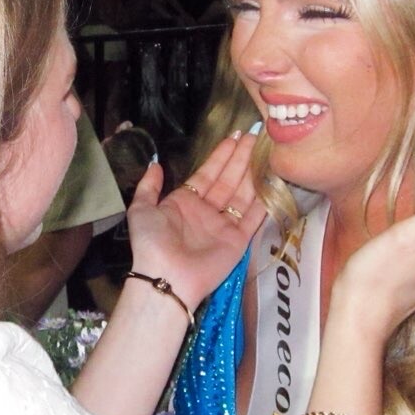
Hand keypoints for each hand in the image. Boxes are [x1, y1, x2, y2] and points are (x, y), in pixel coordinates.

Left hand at [124, 130, 265, 309]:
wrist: (166, 277)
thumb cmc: (152, 243)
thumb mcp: (141, 210)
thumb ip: (148, 187)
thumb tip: (155, 164)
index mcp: (185, 203)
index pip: (208, 174)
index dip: (221, 156)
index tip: (235, 137)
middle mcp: (207, 212)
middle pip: (228, 180)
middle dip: (241, 158)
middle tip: (256, 137)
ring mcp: (224, 226)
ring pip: (243, 194)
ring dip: (254, 173)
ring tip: (266, 152)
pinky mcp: (239, 240)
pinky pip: (254, 217)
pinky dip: (264, 200)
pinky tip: (273, 180)